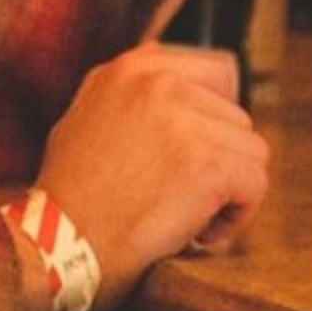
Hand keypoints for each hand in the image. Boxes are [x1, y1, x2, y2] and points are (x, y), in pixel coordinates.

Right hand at [28, 45, 268, 310]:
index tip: (192, 159)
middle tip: (180, 198)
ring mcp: (185, 121)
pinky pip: (255, 184)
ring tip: (187, 216)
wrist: (56, 247)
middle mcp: (161, 84)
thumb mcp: (84, 118)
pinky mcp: (207, 165)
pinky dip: (236, 217)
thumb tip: (161, 63)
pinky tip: (199, 234)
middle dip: (218, 162)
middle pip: (235, 118)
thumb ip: (125, 92)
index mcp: (131, 68)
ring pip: (251, 151)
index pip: (214, 74)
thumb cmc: (68, 198)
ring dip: (229, 190)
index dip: (212, 125)